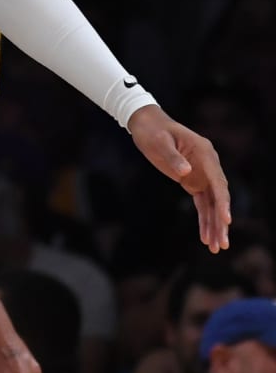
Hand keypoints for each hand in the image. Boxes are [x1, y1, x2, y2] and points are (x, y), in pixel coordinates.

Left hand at [128, 105, 230, 251]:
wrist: (147, 124)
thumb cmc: (153, 131)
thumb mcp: (159, 142)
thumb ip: (172, 157)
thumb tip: (185, 172)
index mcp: (205, 154)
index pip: (218, 182)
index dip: (223, 202)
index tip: (226, 220)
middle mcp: (208, 165)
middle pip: (219, 198)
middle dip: (221, 222)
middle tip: (222, 244)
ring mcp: (202, 174)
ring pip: (212, 204)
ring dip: (214, 226)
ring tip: (216, 248)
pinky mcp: (192, 181)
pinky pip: (202, 204)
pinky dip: (204, 220)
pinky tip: (205, 236)